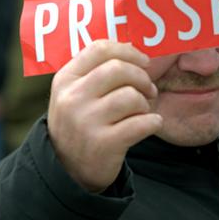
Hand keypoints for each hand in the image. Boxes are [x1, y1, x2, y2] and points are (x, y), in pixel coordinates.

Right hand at [47, 40, 162, 192]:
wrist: (68, 171)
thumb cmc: (79, 125)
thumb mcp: (73, 95)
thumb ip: (94, 72)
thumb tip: (132, 49)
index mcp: (65, 80)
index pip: (99, 49)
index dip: (128, 51)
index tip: (143, 61)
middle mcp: (72, 98)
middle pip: (118, 69)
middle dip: (142, 77)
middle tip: (149, 89)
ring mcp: (86, 121)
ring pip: (131, 96)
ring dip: (145, 102)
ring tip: (143, 110)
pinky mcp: (104, 144)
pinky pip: (141, 123)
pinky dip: (153, 122)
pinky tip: (151, 124)